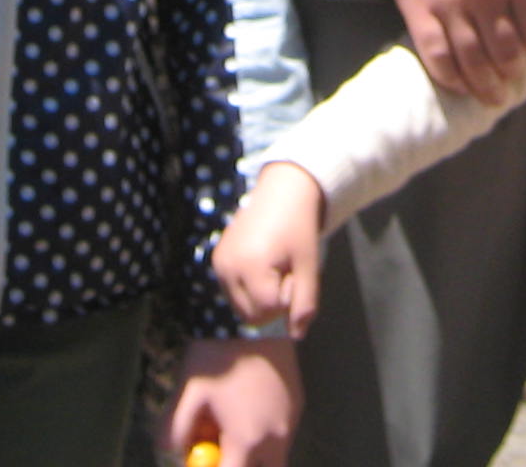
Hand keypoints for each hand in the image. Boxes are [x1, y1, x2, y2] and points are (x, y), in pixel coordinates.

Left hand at [166, 335, 299, 466]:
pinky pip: (284, 436)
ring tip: (233, 428)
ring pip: (276, 457)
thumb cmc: (219, 357)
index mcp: (248, 439)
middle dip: (242, 465)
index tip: (205, 463)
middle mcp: (277, 437)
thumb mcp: (190, 393)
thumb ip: (177, 430)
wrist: (254, 318)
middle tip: (224, 452)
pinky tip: (250, 410)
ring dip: (256, 455)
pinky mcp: (300, 406)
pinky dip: (267, 437)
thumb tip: (171, 450)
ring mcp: (292, 422)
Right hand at [213, 161, 325, 337]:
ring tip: (274, 267)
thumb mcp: (308, 265)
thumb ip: (305, 303)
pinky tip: (261, 264)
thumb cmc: (299, 226)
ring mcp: (219, 264)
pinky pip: (232, 292)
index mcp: (250, 266)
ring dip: (260, 297)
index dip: (288, 296)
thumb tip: (298, 336)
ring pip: (241, 308)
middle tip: (285, 270)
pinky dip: (248, 288)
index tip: (294, 270)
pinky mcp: (216, 260)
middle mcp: (227, 268)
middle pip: (252, 316)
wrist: (282, 190)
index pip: (269, 310)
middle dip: (273, 301)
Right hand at [393, 0, 525, 99]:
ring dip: (485, 86)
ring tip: (492, 97)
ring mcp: (453, 4)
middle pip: (505, 53)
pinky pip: (437, 56)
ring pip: (473, 62)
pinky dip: (450, 78)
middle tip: (509, 82)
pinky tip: (458, 86)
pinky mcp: (421, 10)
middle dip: (510, 72)